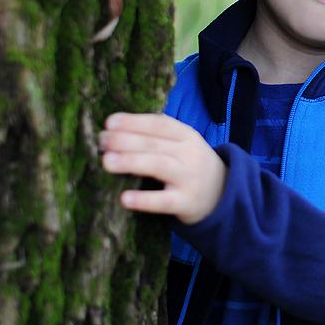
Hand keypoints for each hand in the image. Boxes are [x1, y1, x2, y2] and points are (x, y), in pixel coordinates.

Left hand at [99, 112, 227, 225]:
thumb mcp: (183, 145)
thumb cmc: (191, 165)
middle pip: (155, 144)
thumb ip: (157, 138)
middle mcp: (189, 154)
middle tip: (101, 142)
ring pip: (159, 166)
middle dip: (125, 140)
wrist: (223, 194)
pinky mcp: (186, 202)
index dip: (135, 121)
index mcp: (187, 136)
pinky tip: (124, 198)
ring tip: (106, 161)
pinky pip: (163, 201)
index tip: (109, 122)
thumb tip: (114, 131)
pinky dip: (144, 200)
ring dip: (131, 161)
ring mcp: (189, 178)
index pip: (160, 124)